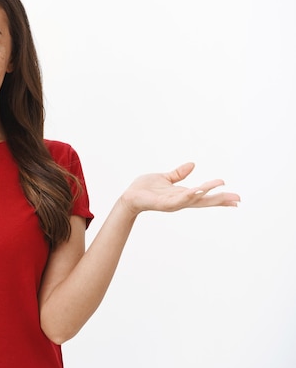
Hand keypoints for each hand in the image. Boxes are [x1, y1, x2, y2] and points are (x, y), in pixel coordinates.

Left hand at [119, 162, 239, 216]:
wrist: (130, 196)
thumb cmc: (145, 189)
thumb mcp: (166, 178)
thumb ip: (179, 173)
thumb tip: (193, 164)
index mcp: (183, 194)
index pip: (205, 196)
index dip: (219, 197)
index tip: (236, 199)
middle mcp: (180, 200)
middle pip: (204, 201)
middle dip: (220, 200)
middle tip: (237, 199)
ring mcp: (173, 203)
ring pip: (193, 198)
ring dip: (206, 193)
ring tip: (220, 186)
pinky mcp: (163, 203)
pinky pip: (178, 199)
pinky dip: (188, 195)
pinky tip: (197, 190)